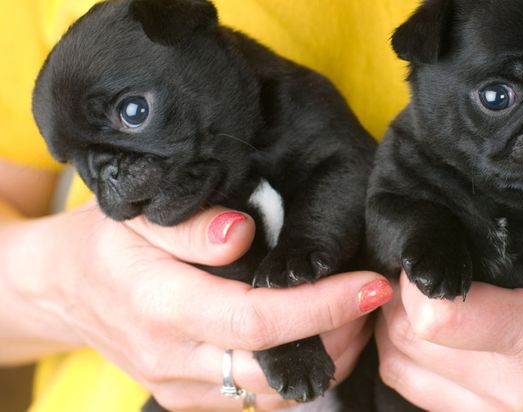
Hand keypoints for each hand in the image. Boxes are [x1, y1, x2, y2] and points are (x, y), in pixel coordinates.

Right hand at [9, 202, 390, 410]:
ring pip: (271, 395)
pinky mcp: (186, 397)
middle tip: (374, 296)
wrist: (64, 287)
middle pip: (274, 369)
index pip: (257, 320)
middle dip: (339, 336)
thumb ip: (188, 226)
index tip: (370, 283)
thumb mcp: (137, 214)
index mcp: (160, 306)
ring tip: (358, 313)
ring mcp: (178, 386)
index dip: (322, 306)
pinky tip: (321, 335)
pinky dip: (297, 374)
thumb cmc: (106, 241)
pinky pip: (254, 401)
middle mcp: (171, 358)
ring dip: (327, 359)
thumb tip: (240, 234)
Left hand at [375, 147, 522, 410]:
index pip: (439, 317)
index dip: (420, 276)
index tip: (435, 248)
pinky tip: (432, 330)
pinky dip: (408, 357)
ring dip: (395, 323)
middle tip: (426, 259)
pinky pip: (415, 392)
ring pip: (399, 367)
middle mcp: (512, 390)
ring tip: (424, 289)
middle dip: (401, 291)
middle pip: (406, 336)